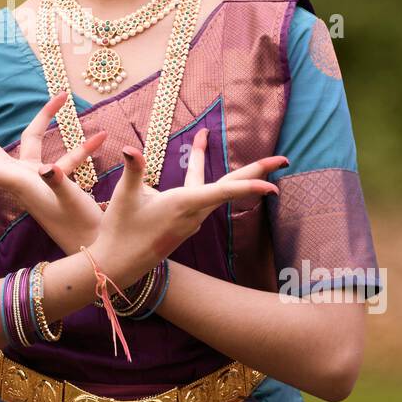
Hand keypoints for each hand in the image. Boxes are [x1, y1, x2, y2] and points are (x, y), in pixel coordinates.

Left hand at [0, 91, 107, 254]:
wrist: (97, 254)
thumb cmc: (82, 230)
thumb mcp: (71, 204)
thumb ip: (58, 183)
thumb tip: (46, 168)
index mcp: (20, 183)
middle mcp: (22, 180)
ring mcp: (37, 180)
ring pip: (32, 143)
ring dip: (46, 119)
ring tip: (60, 96)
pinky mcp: (54, 184)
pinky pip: (64, 158)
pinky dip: (82, 147)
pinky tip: (101, 138)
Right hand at [91, 127, 287, 286]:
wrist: (117, 264)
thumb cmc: (121, 230)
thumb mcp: (124, 196)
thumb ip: (133, 169)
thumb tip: (130, 148)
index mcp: (183, 204)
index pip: (222, 192)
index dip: (248, 186)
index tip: (272, 184)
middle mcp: (193, 213)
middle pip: (232, 188)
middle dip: (258, 172)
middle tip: (284, 160)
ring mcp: (191, 220)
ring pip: (214, 189)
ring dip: (221, 166)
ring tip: (204, 137)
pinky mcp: (184, 223)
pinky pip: (202, 195)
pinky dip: (205, 178)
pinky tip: (193, 164)